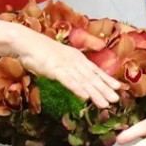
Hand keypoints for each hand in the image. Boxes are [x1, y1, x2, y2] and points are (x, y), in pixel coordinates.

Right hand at [0, 20, 120, 107]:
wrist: (26, 42)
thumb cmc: (41, 51)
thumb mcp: (60, 59)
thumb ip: (70, 68)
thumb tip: (78, 76)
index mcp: (77, 58)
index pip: (95, 70)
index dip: (107, 79)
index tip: (118, 87)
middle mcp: (75, 61)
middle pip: (92, 78)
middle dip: (105, 89)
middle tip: (116, 99)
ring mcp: (65, 65)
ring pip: (83, 81)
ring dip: (95, 93)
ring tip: (105, 103)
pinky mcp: (54, 69)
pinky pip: (68, 81)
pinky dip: (77, 88)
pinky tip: (85, 97)